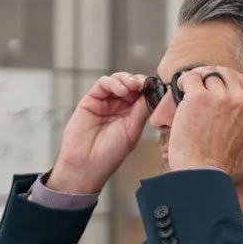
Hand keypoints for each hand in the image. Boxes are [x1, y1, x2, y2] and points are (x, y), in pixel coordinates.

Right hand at [48, 72, 148, 192]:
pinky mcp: (91, 99)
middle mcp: (118, 107)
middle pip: (131, 84)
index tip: (155, 86)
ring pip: (118, 80)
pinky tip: (122, 90)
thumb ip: (141, 111)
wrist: (87, 164)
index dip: (148, 88)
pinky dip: (113, 82)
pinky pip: (103, 84)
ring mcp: (105, 102)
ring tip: (133, 86)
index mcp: (131, 115)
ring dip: (127, 79)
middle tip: (143, 84)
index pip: (142, 95)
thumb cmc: (109, 154)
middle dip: (139, 81)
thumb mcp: (132, 131)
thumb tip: (154, 93)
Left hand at [167, 67, 242, 172]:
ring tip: (187, 91)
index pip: (241, 79)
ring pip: (207, 74)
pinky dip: (183, 82)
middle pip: (225, 72)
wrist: (202, 170)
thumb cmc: (216, 158)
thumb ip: (238, 113)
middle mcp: (240, 100)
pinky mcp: (199, 97)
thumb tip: (224, 96)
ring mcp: (220, 97)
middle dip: (210, 75)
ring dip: (195, 79)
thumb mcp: (240, 132)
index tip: (214, 83)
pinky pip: (190, 78)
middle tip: (198, 84)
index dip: (225, 78)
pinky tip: (180, 90)